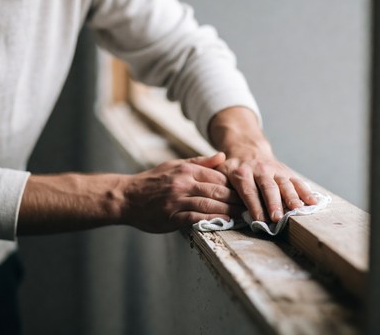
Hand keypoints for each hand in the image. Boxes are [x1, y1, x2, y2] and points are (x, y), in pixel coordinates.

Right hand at [119, 153, 244, 232]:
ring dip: (230, 211)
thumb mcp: (175, 165)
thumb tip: (223, 156)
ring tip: (244, 216)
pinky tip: (225, 222)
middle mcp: (184, 182)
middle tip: (252, 206)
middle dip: (237, 199)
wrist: (127, 196)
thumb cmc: (153, 180)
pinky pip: (196, 218)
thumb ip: (200, 162)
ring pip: (210, 204)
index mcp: (186, 170)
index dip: (234, 185)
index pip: (218, 176)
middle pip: (218, 190)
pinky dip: (212, 220)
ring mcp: (177, 199)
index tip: (247, 192)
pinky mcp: (172, 215)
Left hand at [209, 107, 316, 222]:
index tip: (258, 220)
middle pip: (268, 188)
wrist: (247, 148)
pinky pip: (297, 181)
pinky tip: (313, 202)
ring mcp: (274, 170)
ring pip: (284, 184)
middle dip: (273, 203)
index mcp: (241, 173)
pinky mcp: (285, 171)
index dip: (253, 205)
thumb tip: (217, 204)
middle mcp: (259, 170)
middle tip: (278, 218)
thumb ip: (219, 186)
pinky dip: (306, 192)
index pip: (248, 191)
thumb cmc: (231, 168)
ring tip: (298, 210)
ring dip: (292, 198)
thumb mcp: (220, 172)